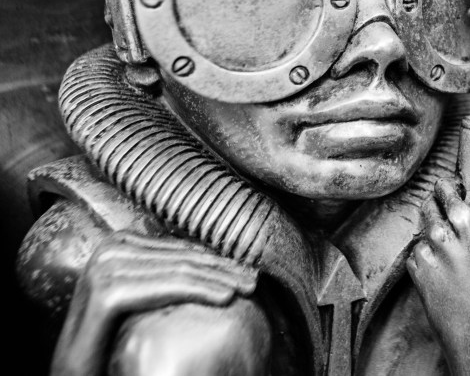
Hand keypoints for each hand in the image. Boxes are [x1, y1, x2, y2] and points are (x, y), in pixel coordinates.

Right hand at [52, 231, 257, 375]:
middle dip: (223, 269)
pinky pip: (166, 288)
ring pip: (179, 271)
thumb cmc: (109, 339)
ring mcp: (104, 269)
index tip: (246, 271)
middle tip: (255, 281)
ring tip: (247, 290)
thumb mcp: (140, 298)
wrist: (76, 374)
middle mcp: (109, 249)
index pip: (179, 249)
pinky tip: (226, 298)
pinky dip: (199, 291)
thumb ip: (162, 274)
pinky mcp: (107, 293)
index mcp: (119, 244)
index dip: (216, 260)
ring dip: (219, 279)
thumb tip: (211, 260)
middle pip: (182, 258)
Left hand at [407, 178, 469, 375]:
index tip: (445, 186)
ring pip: (421, 230)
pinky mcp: (417, 275)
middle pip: (430, 208)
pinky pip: (415, 253)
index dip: (446, 189)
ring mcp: (429, 259)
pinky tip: (440, 269)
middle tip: (440, 209)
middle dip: (433, 206)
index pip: (450, 196)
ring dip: (429, 233)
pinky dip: (423, 255)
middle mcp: (447, 242)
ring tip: (446, 249)